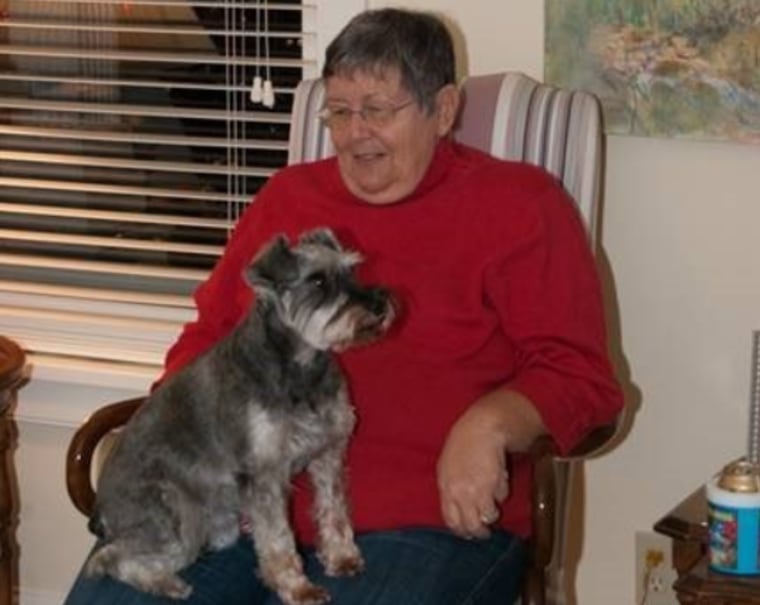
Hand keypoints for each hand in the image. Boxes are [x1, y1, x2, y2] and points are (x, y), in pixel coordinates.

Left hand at [436, 388, 544, 538]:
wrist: (481, 426)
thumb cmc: (465, 441)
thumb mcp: (449, 465)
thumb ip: (452, 486)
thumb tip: (460, 505)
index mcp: (444, 486)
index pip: (450, 520)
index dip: (462, 529)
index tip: (469, 531)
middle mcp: (457, 492)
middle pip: (470, 524)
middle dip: (479, 530)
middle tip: (486, 532)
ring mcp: (474, 490)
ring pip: (487, 517)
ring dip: (493, 512)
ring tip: (495, 502)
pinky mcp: (491, 484)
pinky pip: (500, 499)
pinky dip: (502, 493)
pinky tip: (500, 479)